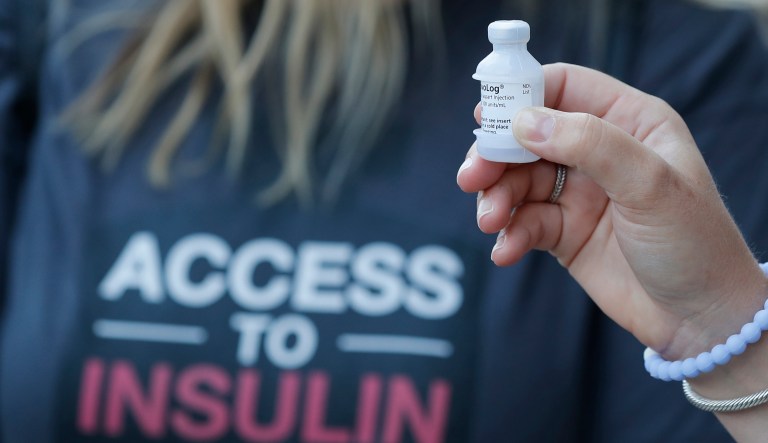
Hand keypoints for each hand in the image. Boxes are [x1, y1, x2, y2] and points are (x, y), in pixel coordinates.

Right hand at [457, 63, 766, 358]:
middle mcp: (599, 152)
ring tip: (489, 221)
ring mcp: (579, 193)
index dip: (522, 95)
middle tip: (472, 178)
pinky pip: (523, 222)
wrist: (699, 320)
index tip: (486, 116)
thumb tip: (526, 122)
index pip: (564, 88)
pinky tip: (506, 251)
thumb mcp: (650, 184)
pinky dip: (509, 234)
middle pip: (528, 135)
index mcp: (629, 122)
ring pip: (519, 181)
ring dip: (497, 199)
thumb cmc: (694, 244)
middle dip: (496, 155)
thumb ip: (590, 144)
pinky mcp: (563, 232)